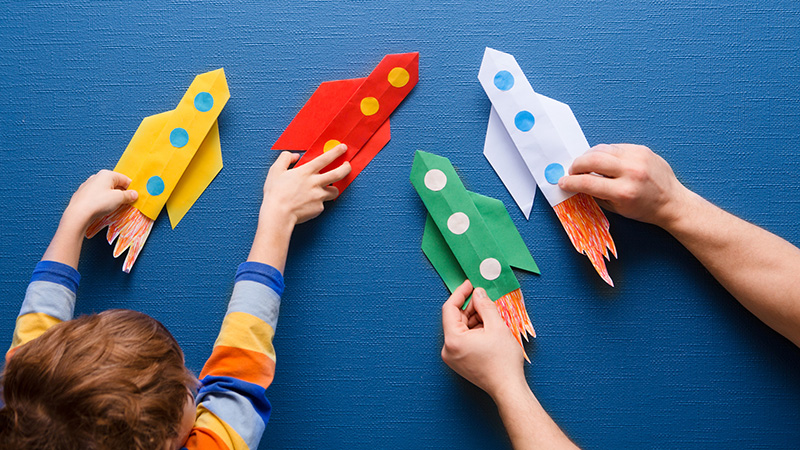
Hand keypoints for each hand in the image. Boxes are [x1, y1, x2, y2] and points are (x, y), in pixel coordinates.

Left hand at [63, 170, 137, 230]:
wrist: (78, 214)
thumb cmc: (98, 203)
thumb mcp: (119, 199)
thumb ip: (128, 195)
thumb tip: (134, 194)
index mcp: (106, 174)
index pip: (124, 179)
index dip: (131, 188)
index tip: (135, 196)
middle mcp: (96, 177)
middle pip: (114, 184)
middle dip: (121, 193)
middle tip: (126, 202)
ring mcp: (88, 185)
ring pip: (105, 190)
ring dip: (112, 197)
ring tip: (114, 206)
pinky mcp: (82, 195)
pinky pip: (96, 196)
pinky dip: (102, 201)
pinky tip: (103, 208)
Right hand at [261, 144, 351, 225]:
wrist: (278, 214)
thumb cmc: (275, 193)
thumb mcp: (275, 170)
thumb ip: (285, 158)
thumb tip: (295, 155)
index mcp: (306, 172)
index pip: (325, 158)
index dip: (336, 152)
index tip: (342, 148)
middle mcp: (315, 183)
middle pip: (338, 173)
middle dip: (346, 168)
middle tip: (348, 166)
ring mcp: (319, 196)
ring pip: (335, 191)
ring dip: (333, 188)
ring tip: (328, 188)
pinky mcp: (319, 208)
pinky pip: (322, 204)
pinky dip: (318, 202)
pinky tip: (309, 203)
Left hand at [441, 280, 526, 399]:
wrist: (508, 388)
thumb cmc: (503, 361)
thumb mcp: (496, 326)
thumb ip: (485, 305)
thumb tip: (478, 293)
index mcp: (453, 340)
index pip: (450, 308)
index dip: (460, 293)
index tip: (470, 284)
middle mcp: (448, 349)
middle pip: (455, 319)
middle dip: (470, 307)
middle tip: (485, 299)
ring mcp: (452, 357)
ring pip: (460, 329)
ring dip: (474, 319)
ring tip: (491, 315)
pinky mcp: (459, 362)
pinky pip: (463, 339)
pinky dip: (474, 330)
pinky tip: (488, 328)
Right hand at [558, 144, 690, 228]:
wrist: (672, 202)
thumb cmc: (644, 209)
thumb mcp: (617, 208)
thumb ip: (596, 194)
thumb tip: (577, 184)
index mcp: (624, 191)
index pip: (587, 182)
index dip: (570, 182)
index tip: (563, 182)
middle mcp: (631, 171)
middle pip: (592, 159)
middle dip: (576, 165)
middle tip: (572, 171)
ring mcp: (637, 157)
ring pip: (602, 148)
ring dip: (588, 156)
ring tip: (585, 166)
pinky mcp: (641, 149)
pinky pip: (615, 147)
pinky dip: (605, 153)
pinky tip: (604, 162)